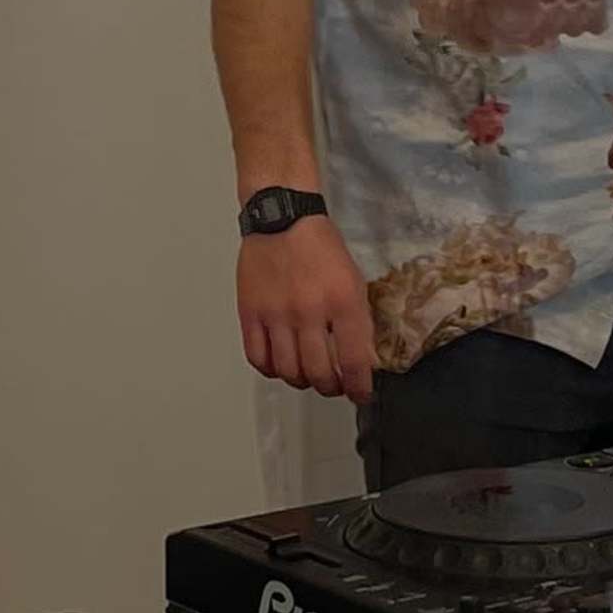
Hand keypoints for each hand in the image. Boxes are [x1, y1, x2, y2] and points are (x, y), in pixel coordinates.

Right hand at [240, 213, 377, 400]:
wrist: (282, 218)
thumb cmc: (322, 248)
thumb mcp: (353, 281)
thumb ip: (358, 321)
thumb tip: (362, 360)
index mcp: (342, 302)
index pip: (354, 361)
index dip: (359, 387)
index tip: (361, 394)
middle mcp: (309, 313)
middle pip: (319, 373)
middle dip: (331, 388)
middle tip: (334, 386)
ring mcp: (276, 315)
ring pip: (288, 371)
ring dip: (302, 382)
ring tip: (308, 377)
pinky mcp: (250, 313)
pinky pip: (257, 358)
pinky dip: (270, 370)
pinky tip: (280, 365)